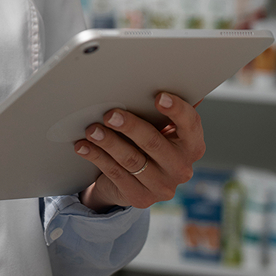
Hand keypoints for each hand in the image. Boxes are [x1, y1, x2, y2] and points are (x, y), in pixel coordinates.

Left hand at [74, 92, 205, 212]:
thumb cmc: (147, 143)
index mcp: (192, 144)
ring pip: (131, 160)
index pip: (190, 123)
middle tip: (110, 114)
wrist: (133, 182)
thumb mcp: (158, 127)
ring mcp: (162, 187)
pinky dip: (97, 157)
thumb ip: (162, 110)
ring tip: (91, 129)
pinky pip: (115, 174)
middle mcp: (182, 168)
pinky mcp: (140, 198)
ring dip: (108, 142)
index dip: (177, 110)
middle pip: (154, 142)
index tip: (158, 96)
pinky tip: (83, 146)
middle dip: (130, 126)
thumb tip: (159, 76)